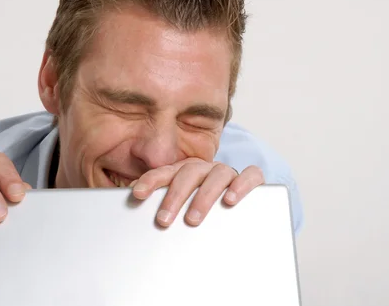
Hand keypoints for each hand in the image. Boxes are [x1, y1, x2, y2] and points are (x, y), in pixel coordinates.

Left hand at [130, 158, 263, 226]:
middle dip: (174, 197)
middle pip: (188, 173)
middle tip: (164, 219)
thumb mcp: (181, 209)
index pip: (165, 172)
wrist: (240, 212)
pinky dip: (241, 185)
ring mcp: (228, 173)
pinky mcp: (252, 180)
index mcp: (186, 172)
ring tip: (193, 218)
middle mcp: (206, 169)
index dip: (151, 181)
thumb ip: (163, 205)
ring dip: (204, 196)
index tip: (138, 194)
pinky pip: (250, 175)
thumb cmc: (203, 210)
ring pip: (217, 174)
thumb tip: (136, 199)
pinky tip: (230, 200)